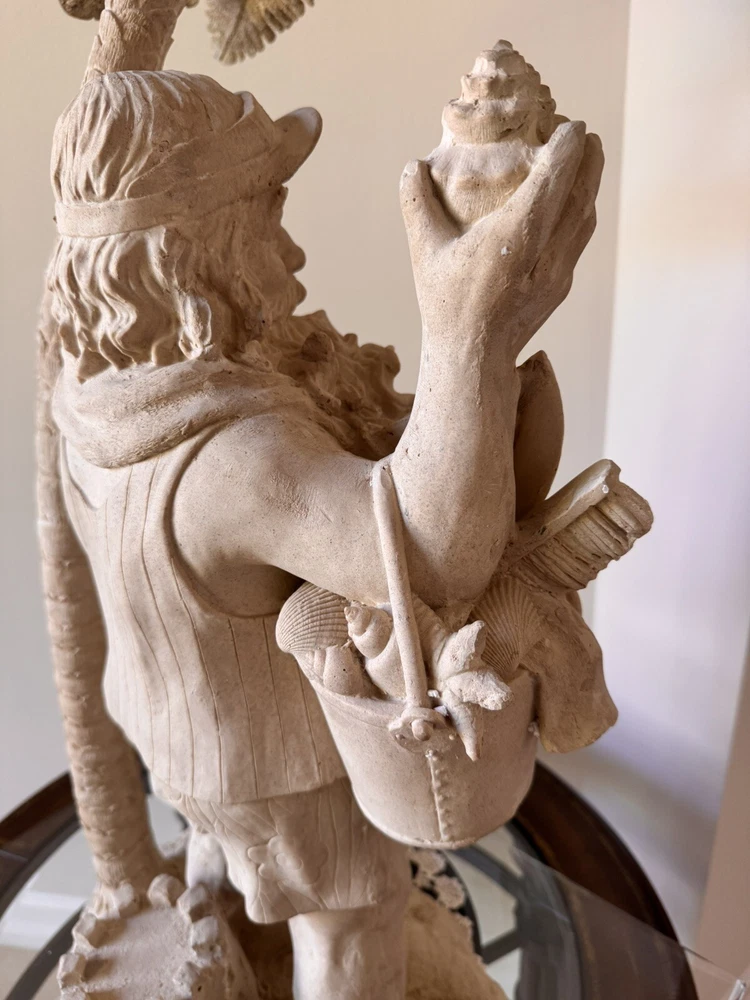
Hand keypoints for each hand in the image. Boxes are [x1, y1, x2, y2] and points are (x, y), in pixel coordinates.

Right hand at [400, 121, 603, 359]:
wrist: (472, 358)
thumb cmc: (445, 304)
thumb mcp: (424, 252)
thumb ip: (417, 205)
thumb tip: (412, 166)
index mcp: (514, 238)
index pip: (552, 181)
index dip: (566, 149)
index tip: (571, 125)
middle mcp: (545, 253)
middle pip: (581, 195)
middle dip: (588, 160)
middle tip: (584, 134)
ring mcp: (559, 272)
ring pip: (586, 218)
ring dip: (589, 185)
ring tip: (585, 161)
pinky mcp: (561, 287)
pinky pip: (580, 240)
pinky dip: (582, 213)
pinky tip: (573, 206)